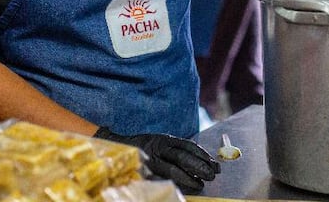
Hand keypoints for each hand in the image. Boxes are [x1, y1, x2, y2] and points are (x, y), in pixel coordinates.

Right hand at [95, 127, 219, 192]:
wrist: (114, 148)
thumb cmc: (142, 149)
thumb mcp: (158, 144)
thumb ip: (175, 151)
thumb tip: (203, 163)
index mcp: (163, 139)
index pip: (186, 145)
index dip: (201, 154)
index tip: (214, 163)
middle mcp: (156, 147)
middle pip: (181, 156)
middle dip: (198, 165)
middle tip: (212, 174)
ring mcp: (148, 159)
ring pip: (171, 167)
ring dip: (188, 176)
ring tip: (200, 184)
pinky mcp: (141, 171)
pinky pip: (159, 178)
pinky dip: (172, 183)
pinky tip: (182, 189)